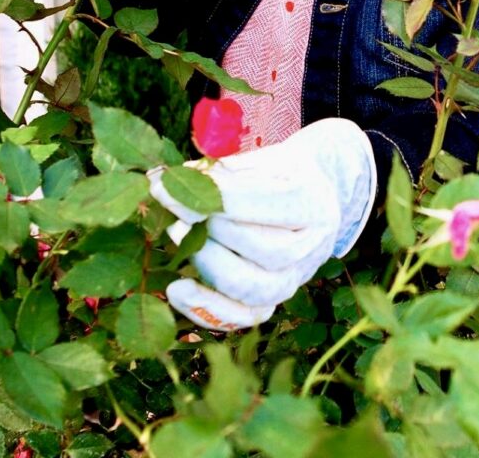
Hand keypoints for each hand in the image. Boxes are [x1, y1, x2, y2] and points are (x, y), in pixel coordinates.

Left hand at [148, 119, 376, 329]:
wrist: (309, 201)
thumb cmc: (279, 175)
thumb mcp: (262, 159)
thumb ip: (223, 171)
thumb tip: (170, 180)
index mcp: (313, 203)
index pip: (263, 203)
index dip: (212, 196)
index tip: (166, 187)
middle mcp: (311, 248)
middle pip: (263, 250)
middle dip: (210, 229)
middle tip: (175, 210)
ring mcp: (294, 280)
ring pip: (252, 288)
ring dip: (207, 264)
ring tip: (177, 235)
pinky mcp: (273, 303)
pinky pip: (241, 318)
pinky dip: (206, 309)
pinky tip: (177, 288)